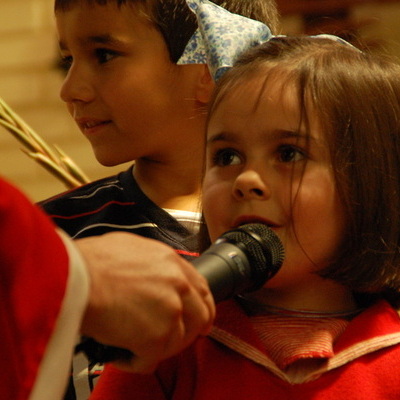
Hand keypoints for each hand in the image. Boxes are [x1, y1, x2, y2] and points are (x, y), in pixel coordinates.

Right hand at [75, 232, 214, 372]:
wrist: (73, 276)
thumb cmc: (91, 261)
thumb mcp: (130, 247)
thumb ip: (151, 262)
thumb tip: (149, 274)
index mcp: (172, 262)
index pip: (201, 288)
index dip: (201, 306)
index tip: (197, 318)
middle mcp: (178, 285)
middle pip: (201, 316)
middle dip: (188, 331)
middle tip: (169, 337)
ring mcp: (171, 311)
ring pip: (178, 341)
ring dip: (159, 347)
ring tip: (137, 345)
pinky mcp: (156, 338)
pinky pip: (152, 360)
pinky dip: (136, 361)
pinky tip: (121, 354)